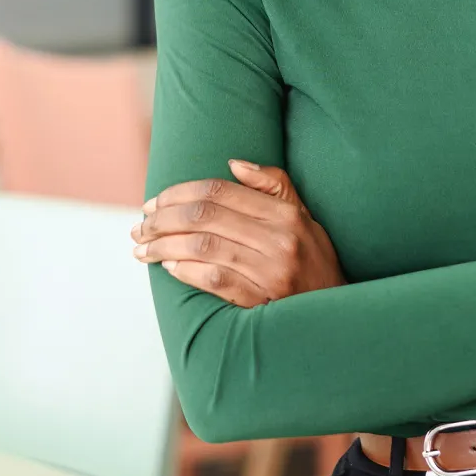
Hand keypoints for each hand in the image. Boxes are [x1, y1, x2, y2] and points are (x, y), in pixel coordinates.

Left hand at [132, 160, 345, 307]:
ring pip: (203, 248)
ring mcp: (270, 272)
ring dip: (164, 246)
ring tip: (142, 248)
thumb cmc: (314, 260)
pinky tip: (169, 268)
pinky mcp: (261, 301)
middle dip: (163, 219)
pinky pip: (214, 281)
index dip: (179, 193)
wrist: (335, 313)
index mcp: (285, 214)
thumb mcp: (304, 217)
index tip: (154, 201)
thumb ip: (274, 185)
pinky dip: (186, 272)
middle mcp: (279, 239)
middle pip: (205, 217)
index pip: (220, 191)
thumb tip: (234, 163)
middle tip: (140, 225)